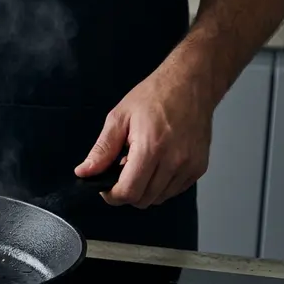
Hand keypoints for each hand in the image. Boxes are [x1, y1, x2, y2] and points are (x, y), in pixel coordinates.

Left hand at [74, 65, 213, 207]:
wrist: (190, 84)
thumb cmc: (154, 96)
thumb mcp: (119, 117)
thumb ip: (102, 149)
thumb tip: (84, 172)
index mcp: (151, 148)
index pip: (129, 192)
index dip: (112, 195)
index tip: (105, 187)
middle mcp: (174, 161)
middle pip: (143, 199)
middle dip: (127, 192)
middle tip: (122, 170)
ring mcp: (190, 166)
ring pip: (159, 198)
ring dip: (144, 189)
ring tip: (141, 164)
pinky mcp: (200, 167)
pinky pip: (175, 190)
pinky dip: (161, 186)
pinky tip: (157, 165)